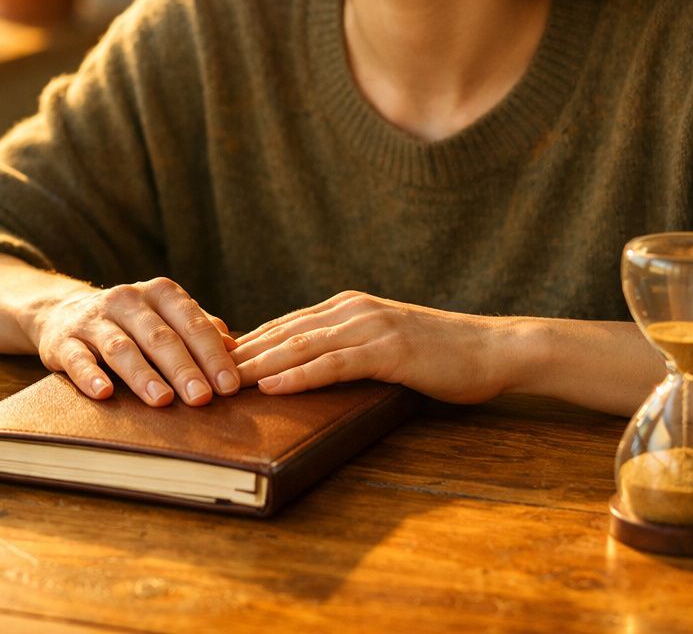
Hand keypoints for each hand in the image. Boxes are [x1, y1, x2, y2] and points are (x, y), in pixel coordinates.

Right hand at [29, 277, 240, 406]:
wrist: (65, 314)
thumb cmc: (134, 324)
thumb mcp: (168, 318)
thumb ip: (201, 329)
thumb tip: (236, 350)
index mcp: (160, 293)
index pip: (192, 323)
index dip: (212, 354)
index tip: (229, 385)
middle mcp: (127, 300)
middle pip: (160, 336)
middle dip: (183, 368)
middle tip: (203, 398)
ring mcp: (94, 320)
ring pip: (122, 348)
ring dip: (143, 375)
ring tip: (162, 400)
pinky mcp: (64, 341)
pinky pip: (77, 359)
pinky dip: (90, 375)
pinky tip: (104, 392)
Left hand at [231, 291, 509, 402]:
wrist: (494, 349)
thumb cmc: (442, 354)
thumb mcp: (385, 343)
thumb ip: (348, 348)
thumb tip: (307, 369)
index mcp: (348, 306)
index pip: (283, 325)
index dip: (244, 343)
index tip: (207, 361)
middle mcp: (352, 309)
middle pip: (281, 333)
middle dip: (238, 355)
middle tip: (198, 374)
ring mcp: (370, 327)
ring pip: (298, 346)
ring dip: (256, 365)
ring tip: (220, 382)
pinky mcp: (387, 350)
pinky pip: (332, 364)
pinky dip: (297, 375)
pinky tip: (270, 386)